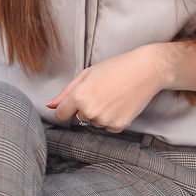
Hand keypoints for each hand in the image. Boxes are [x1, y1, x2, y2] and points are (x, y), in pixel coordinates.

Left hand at [47, 47, 166, 132]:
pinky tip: (119, 105)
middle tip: (100, 92)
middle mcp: (91, 111)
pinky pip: (108, 127)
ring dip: (99, 114)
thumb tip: (50, 105)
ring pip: (94, 122)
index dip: (66, 108)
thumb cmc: (114, 68)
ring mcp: (105, 120)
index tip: (73, 102)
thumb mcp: (86, 75)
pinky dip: (111, 119)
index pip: (61, 114)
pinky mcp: (120, 125)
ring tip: (111, 96)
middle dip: (85, 107)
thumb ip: (65, 92)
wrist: (145, 71)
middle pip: (79, 117)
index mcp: (79, 97)